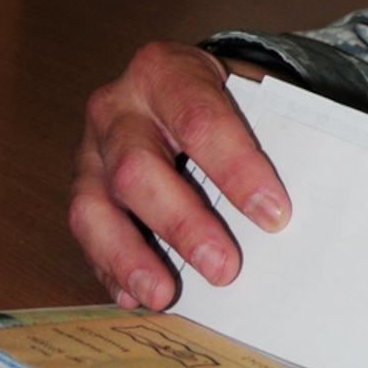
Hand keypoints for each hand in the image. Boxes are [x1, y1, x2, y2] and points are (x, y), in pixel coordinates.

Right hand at [69, 42, 289, 309]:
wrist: (172, 83)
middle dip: (183, 224)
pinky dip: (110, 268)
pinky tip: (134, 296)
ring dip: (129, 257)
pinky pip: (86, 234)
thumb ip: (265, 133)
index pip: (201, 120)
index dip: (237, 169)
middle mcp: (116, 107)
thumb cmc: (217, 95)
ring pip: (93, 207)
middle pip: (137, 168)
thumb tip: (286, 207)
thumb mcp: (241, 92)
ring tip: (163, 296)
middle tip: (225, 268)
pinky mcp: (80, 188)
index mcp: (164, 71)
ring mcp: (89, 151)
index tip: (274, 215)